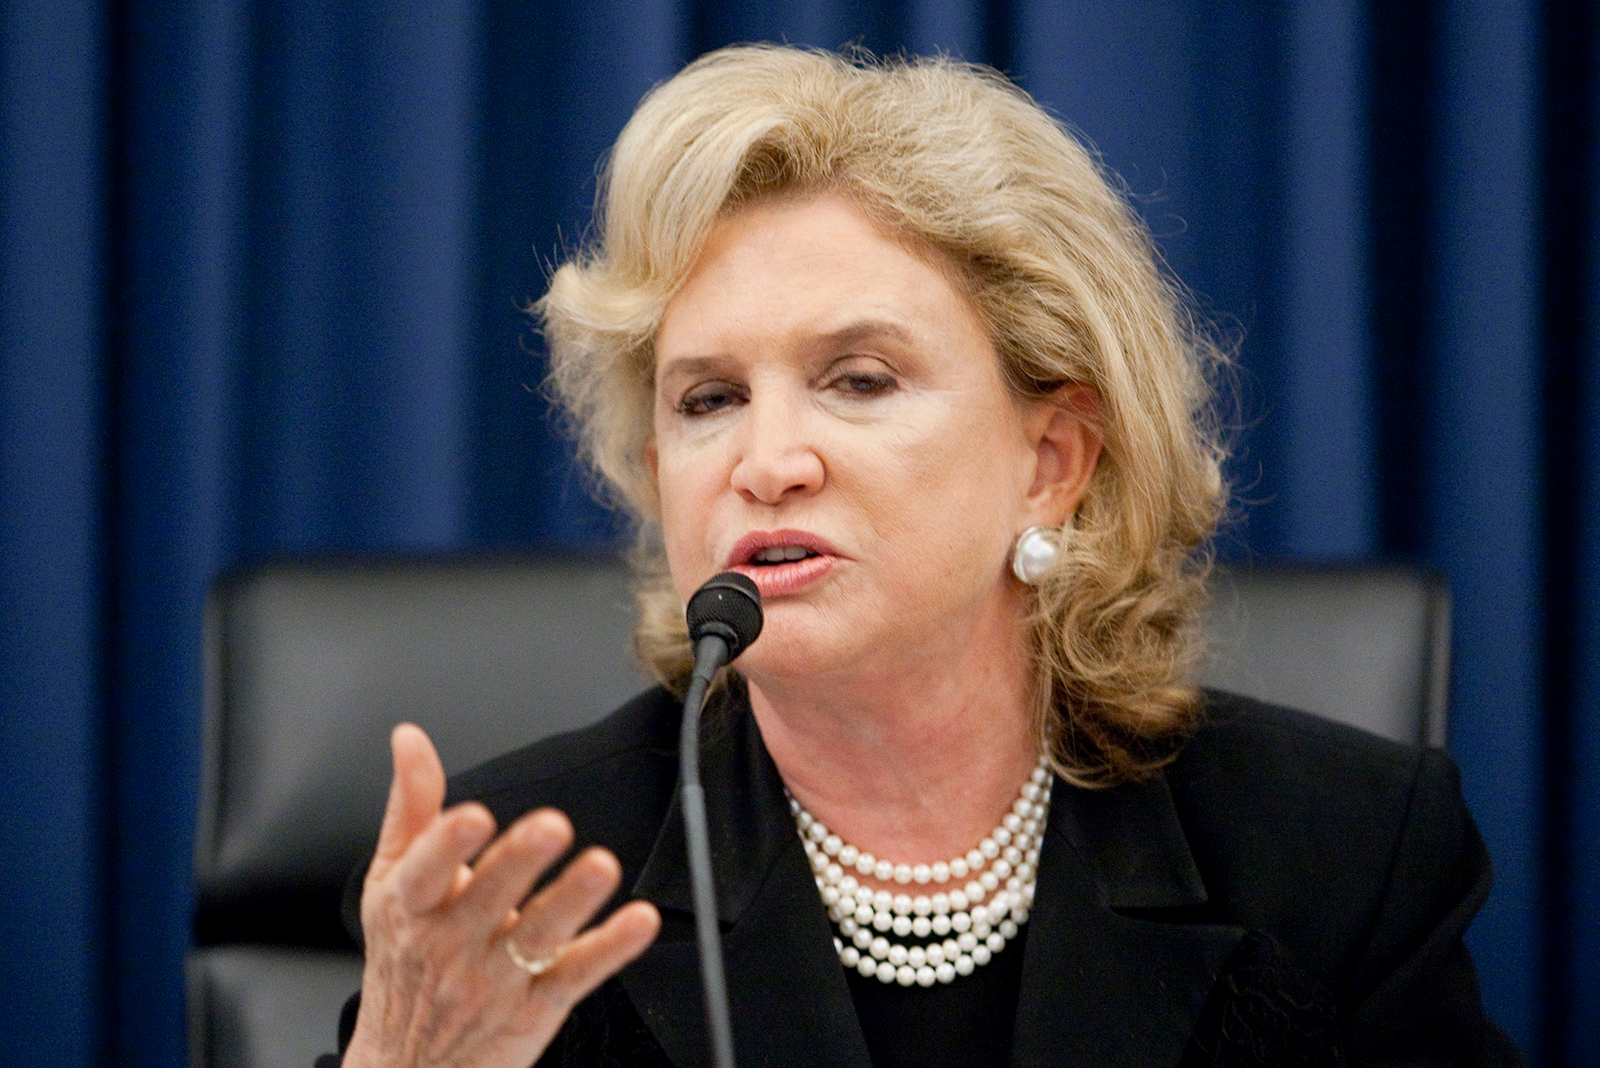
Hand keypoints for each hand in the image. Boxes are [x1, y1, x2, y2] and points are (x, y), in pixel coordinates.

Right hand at [343, 724, 660, 1067]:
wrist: (407, 1067)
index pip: (425, 871)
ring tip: (602, 866)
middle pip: (490, 897)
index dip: (448, 844)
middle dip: (520, 861)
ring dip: (572, 900)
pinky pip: (577, 975)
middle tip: (552, 825)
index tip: (473, 814)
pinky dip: (610, 949)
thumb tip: (410, 739)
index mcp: (412, 903)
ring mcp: (495, 978)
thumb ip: (411, 806)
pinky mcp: (536, 1007)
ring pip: (538, 937)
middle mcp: (453, 941)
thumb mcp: (392, 882)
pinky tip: (639, 921)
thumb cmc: (405, 958)